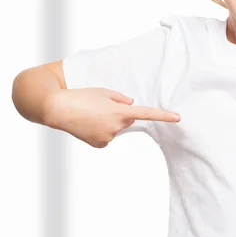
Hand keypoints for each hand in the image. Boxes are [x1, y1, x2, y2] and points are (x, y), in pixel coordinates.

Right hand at [44, 87, 180, 147]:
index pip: (146, 114)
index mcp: (120, 112)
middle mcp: (116, 127)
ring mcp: (108, 138)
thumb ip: (122, 99)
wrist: (56, 109)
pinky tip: (88, 124)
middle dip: (119, 113)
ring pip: (116, 128)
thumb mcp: (104, 91)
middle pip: (127, 119)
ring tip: (91, 114)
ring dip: (108, 121)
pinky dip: (101, 130)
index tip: (177, 117)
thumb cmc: (81, 97)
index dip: (163, 115)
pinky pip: (108, 135)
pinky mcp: (100, 144)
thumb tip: (132, 105)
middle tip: (100, 107)